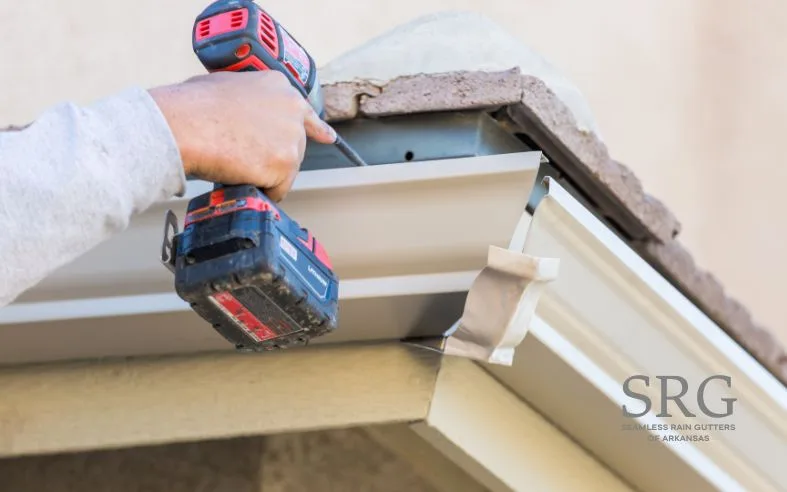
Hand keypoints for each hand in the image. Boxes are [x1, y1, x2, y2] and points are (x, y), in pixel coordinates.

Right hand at [149, 71, 335, 201]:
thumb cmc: (192, 106)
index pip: (305, 112)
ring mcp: (292, 137)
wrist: (184, 124)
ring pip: (286, 170)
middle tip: (243, 158)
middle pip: (294, 147)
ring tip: (234, 163)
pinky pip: (277, 189)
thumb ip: (248, 101)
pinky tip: (241, 179)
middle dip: (273, 158)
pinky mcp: (286, 164)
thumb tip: (240, 115)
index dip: (313, 128)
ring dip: (264, 174)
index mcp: (279, 86)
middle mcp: (293, 109)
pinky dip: (261, 191)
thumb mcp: (226, 86)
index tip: (327, 137)